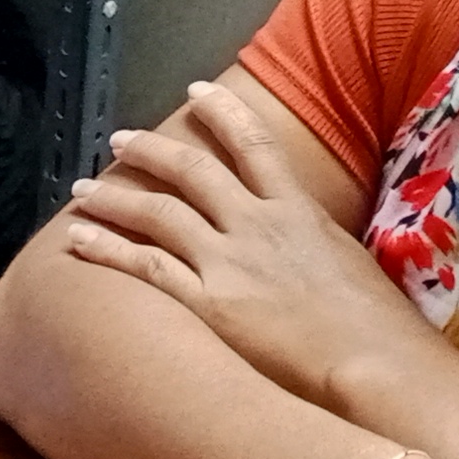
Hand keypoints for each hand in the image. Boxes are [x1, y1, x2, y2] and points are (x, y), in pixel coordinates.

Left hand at [62, 79, 458, 441]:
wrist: (381, 365)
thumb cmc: (381, 327)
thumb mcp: (352, 263)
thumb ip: (316, 243)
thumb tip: (304, 243)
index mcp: (300, 211)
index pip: (255, 143)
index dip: (221, 113)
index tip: (194, 92)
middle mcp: (258, 225)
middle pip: (191, 170)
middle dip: (149, 151)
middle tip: (118, 141)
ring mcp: (230, 262)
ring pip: (157, 213)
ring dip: (113, 197)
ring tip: (81, 189)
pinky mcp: (209, 304)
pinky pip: (145, 269)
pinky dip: (107, 250)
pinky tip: (77, 241)